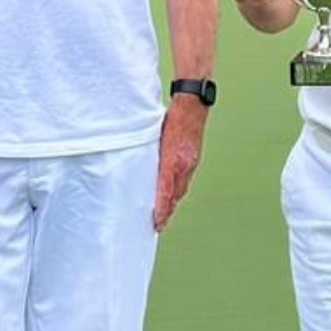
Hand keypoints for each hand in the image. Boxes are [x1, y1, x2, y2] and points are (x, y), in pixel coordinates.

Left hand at [154, 100, 206, 231]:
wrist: (192, 104)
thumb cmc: (170, 116)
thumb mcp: (154, 133)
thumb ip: (147, 152)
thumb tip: (137, 168)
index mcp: (172, 158)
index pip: (165, 189)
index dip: (161, 207)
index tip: (156, 221)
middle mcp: (183, 164)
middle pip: (174, 195)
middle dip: (166, 212)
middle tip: (157, 226)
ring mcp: (190, 163)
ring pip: (180, 190)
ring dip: (172, 205)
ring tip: (163, 217)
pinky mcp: (193, 160)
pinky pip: (184, 181)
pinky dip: (177, 193)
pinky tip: (172, 198)